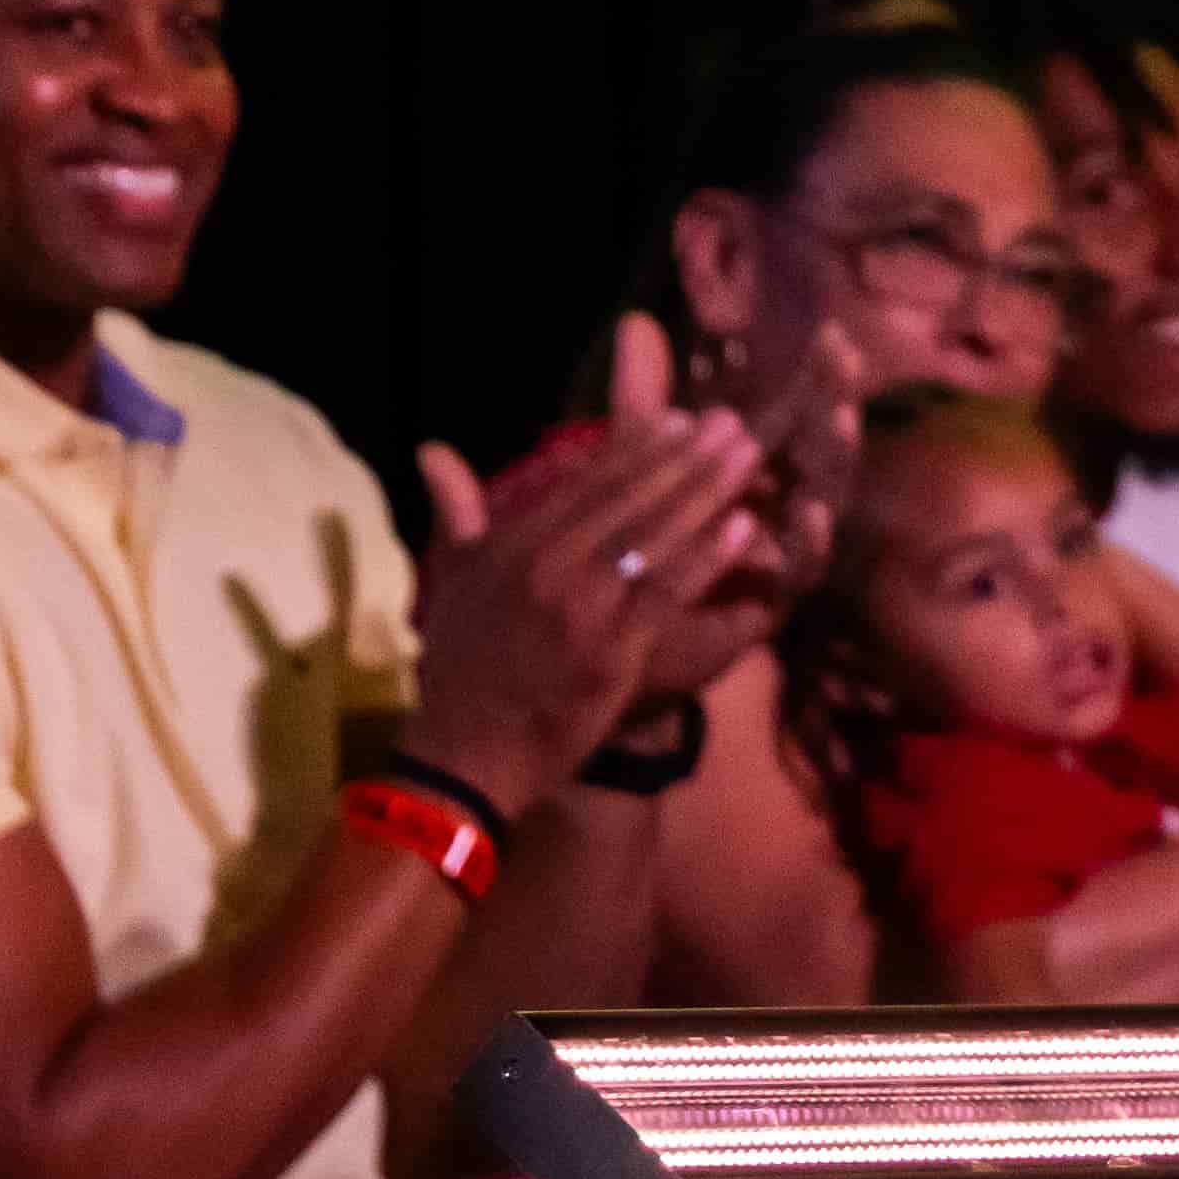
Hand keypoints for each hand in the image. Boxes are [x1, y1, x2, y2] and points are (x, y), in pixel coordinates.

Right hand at [399, 327, 773, 802]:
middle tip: (730, 423)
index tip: (679, 420)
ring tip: (746, 456)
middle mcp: (545, 565)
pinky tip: (743, 528)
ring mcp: (579, 607)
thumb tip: (433, 451)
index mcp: (512, 545)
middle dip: (684, 456)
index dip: (638, 448)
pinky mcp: (610, 650)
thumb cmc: (459, 673)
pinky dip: (707, 556)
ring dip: (705, 490)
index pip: (585, 482)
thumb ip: (456, 513)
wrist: (463, 758)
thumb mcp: (450, 583)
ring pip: (653, 535)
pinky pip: (667, 591)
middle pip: (628, 497)